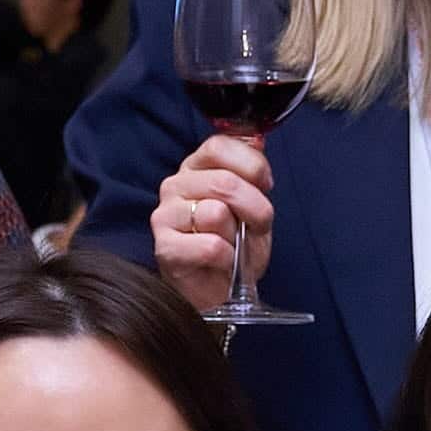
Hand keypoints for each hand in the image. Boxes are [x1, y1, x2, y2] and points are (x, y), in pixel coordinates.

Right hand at [148, 132, 274, 308]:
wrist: (223, 290)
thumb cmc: (236, 245)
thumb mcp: (253, 203)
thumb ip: (251, 171)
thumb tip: (257, 139)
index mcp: (196, 167)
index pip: (219, 146)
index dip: (251, 165)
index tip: (266, 185)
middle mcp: (175, 185)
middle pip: (223, 181)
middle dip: (254, 207)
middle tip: (257, 225)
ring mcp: (165, 215)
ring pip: (216, 213)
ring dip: (236, 235)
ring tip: (232, 245)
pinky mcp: (164, 247)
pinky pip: (210, 246)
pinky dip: (227, 258)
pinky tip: (223, 262)